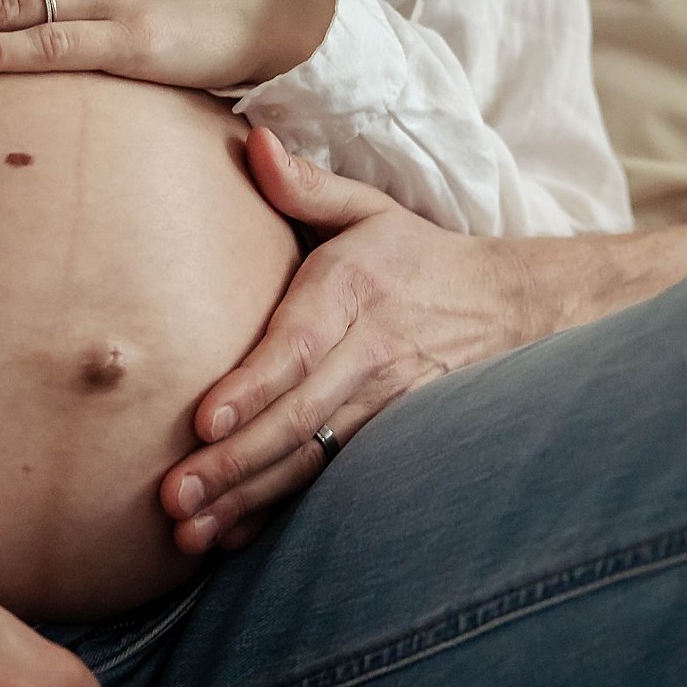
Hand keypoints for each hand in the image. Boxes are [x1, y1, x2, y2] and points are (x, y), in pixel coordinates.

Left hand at [162, 129, 525, 553]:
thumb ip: (307, 186)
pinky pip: (332, 485)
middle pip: (296, 419)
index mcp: (354, 293)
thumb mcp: (370, 209)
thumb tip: (254, 143)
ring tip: (191, 535)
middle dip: (233, 464)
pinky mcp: (391, 442)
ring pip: (310, 462)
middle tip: (174, 498)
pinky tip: (236, 543)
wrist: (512, 307)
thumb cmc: (415, 257)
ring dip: (249, 503)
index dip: (253, 387)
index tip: (205, 422)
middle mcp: (369, 355)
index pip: (298, 346)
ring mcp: (385, 407)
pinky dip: (285, 518)